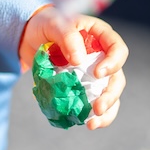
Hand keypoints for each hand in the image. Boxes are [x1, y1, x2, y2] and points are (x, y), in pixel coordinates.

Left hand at [19, 5, 127, 129]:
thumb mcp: (54, 24)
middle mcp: (103, 57)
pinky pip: (92, 102)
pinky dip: (91, 115)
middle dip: (110, 95)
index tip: (98, 73)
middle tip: (98, 108)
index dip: (113, 63)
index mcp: (102, 37)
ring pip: (108, 94)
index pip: (118, 50)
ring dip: (106, 111)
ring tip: (92, 124)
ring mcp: (94, 74)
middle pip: (116, 78)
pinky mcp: (83, 87)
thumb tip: (79, 61)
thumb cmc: (46, 25)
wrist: (30, 37)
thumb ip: (68, 38)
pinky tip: (86, 124)